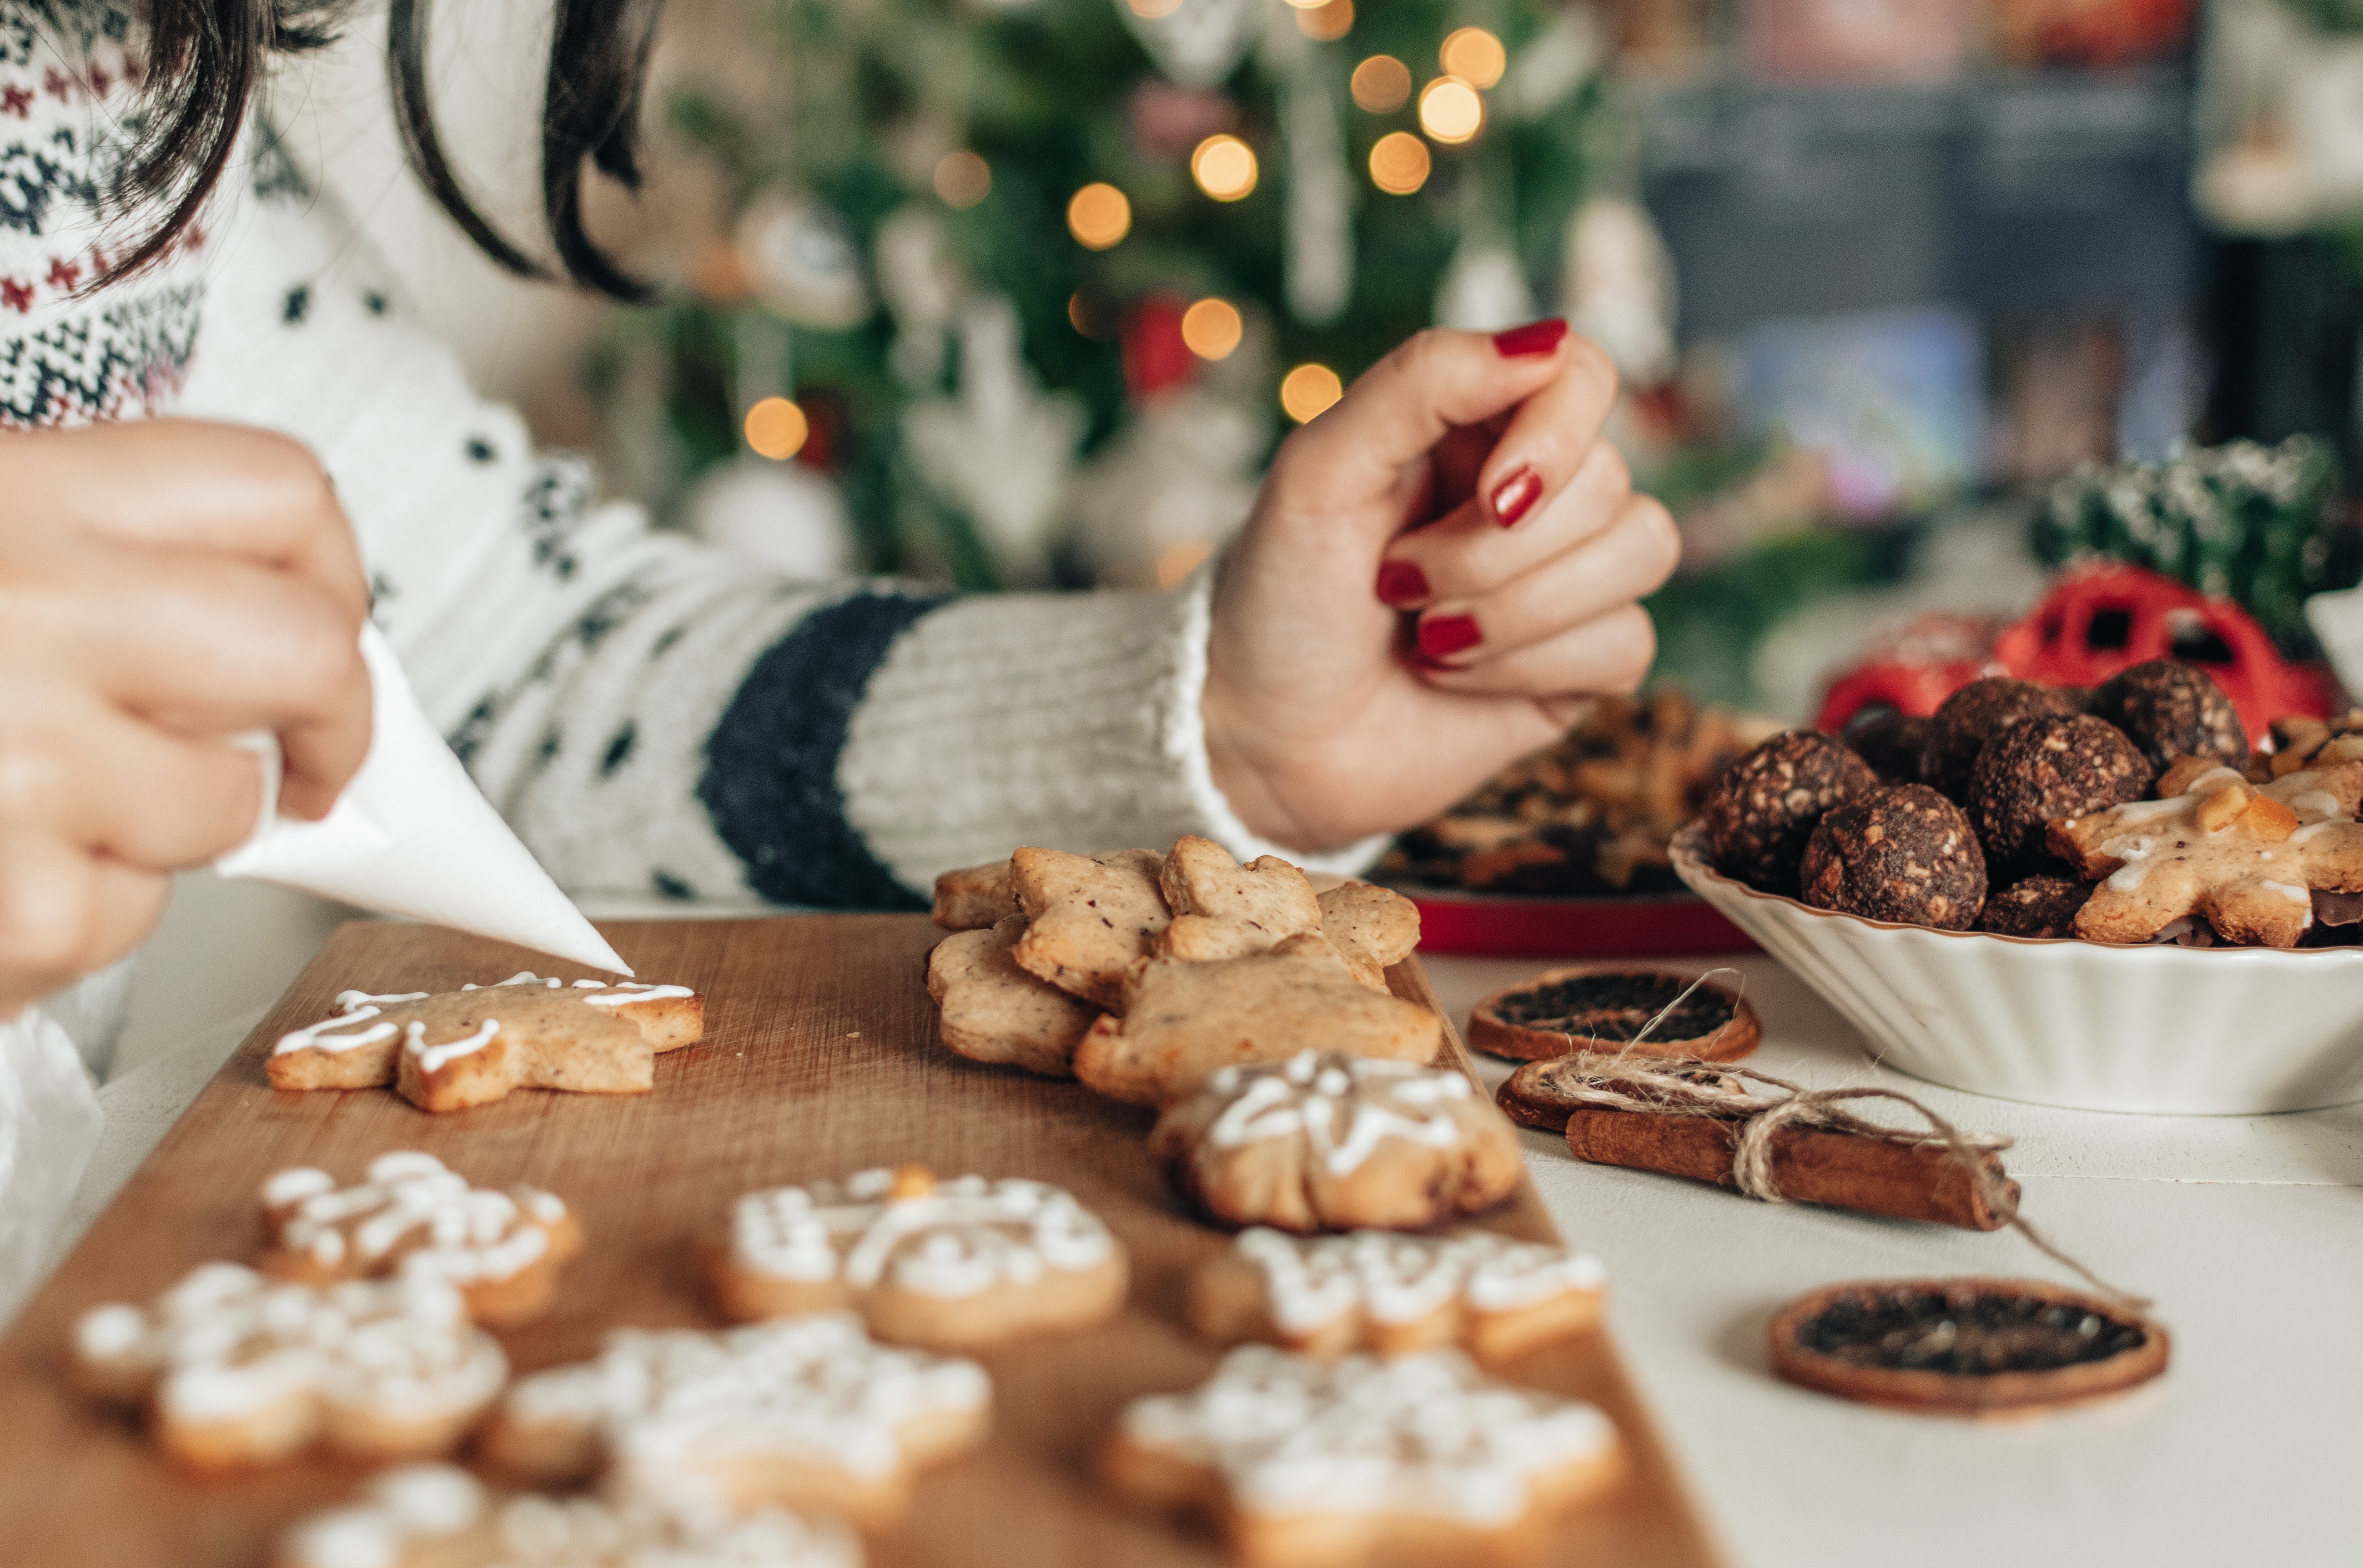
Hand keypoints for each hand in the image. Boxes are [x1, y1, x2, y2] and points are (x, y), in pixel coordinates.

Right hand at [0, 420, 371, 1017]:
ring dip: (164, 832)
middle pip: (301, 652)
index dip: (333, 573)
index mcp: (15, 495)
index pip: (274, 495)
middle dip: (327, 721)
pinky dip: (63, 920)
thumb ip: (90, 565)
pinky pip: (115, 922)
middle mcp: (27, 613)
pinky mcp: (0, 905)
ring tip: (32, 810)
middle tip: (300, 763)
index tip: (326, 636)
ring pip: (216, 811)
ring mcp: (14, 765)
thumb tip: (276, 640)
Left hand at [1203, 323, 1677, 850]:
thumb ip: (1422, 382)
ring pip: (1640, 551)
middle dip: (1490, 550)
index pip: (1583, 376)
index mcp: (1472, 428)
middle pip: (1607, 479)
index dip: (1557, 431)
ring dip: (1515, 608)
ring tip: (1427, 635)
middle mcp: (1532, 494)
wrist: (1262, 742)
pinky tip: (1458, 677)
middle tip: (1397, 584)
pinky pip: (1626, 641)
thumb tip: (1547, 341)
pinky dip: (1528, 665)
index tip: (1489, 493)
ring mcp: (1566, 580)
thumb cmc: (1277, 600)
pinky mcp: (1580, 666)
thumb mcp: (1319, 470)